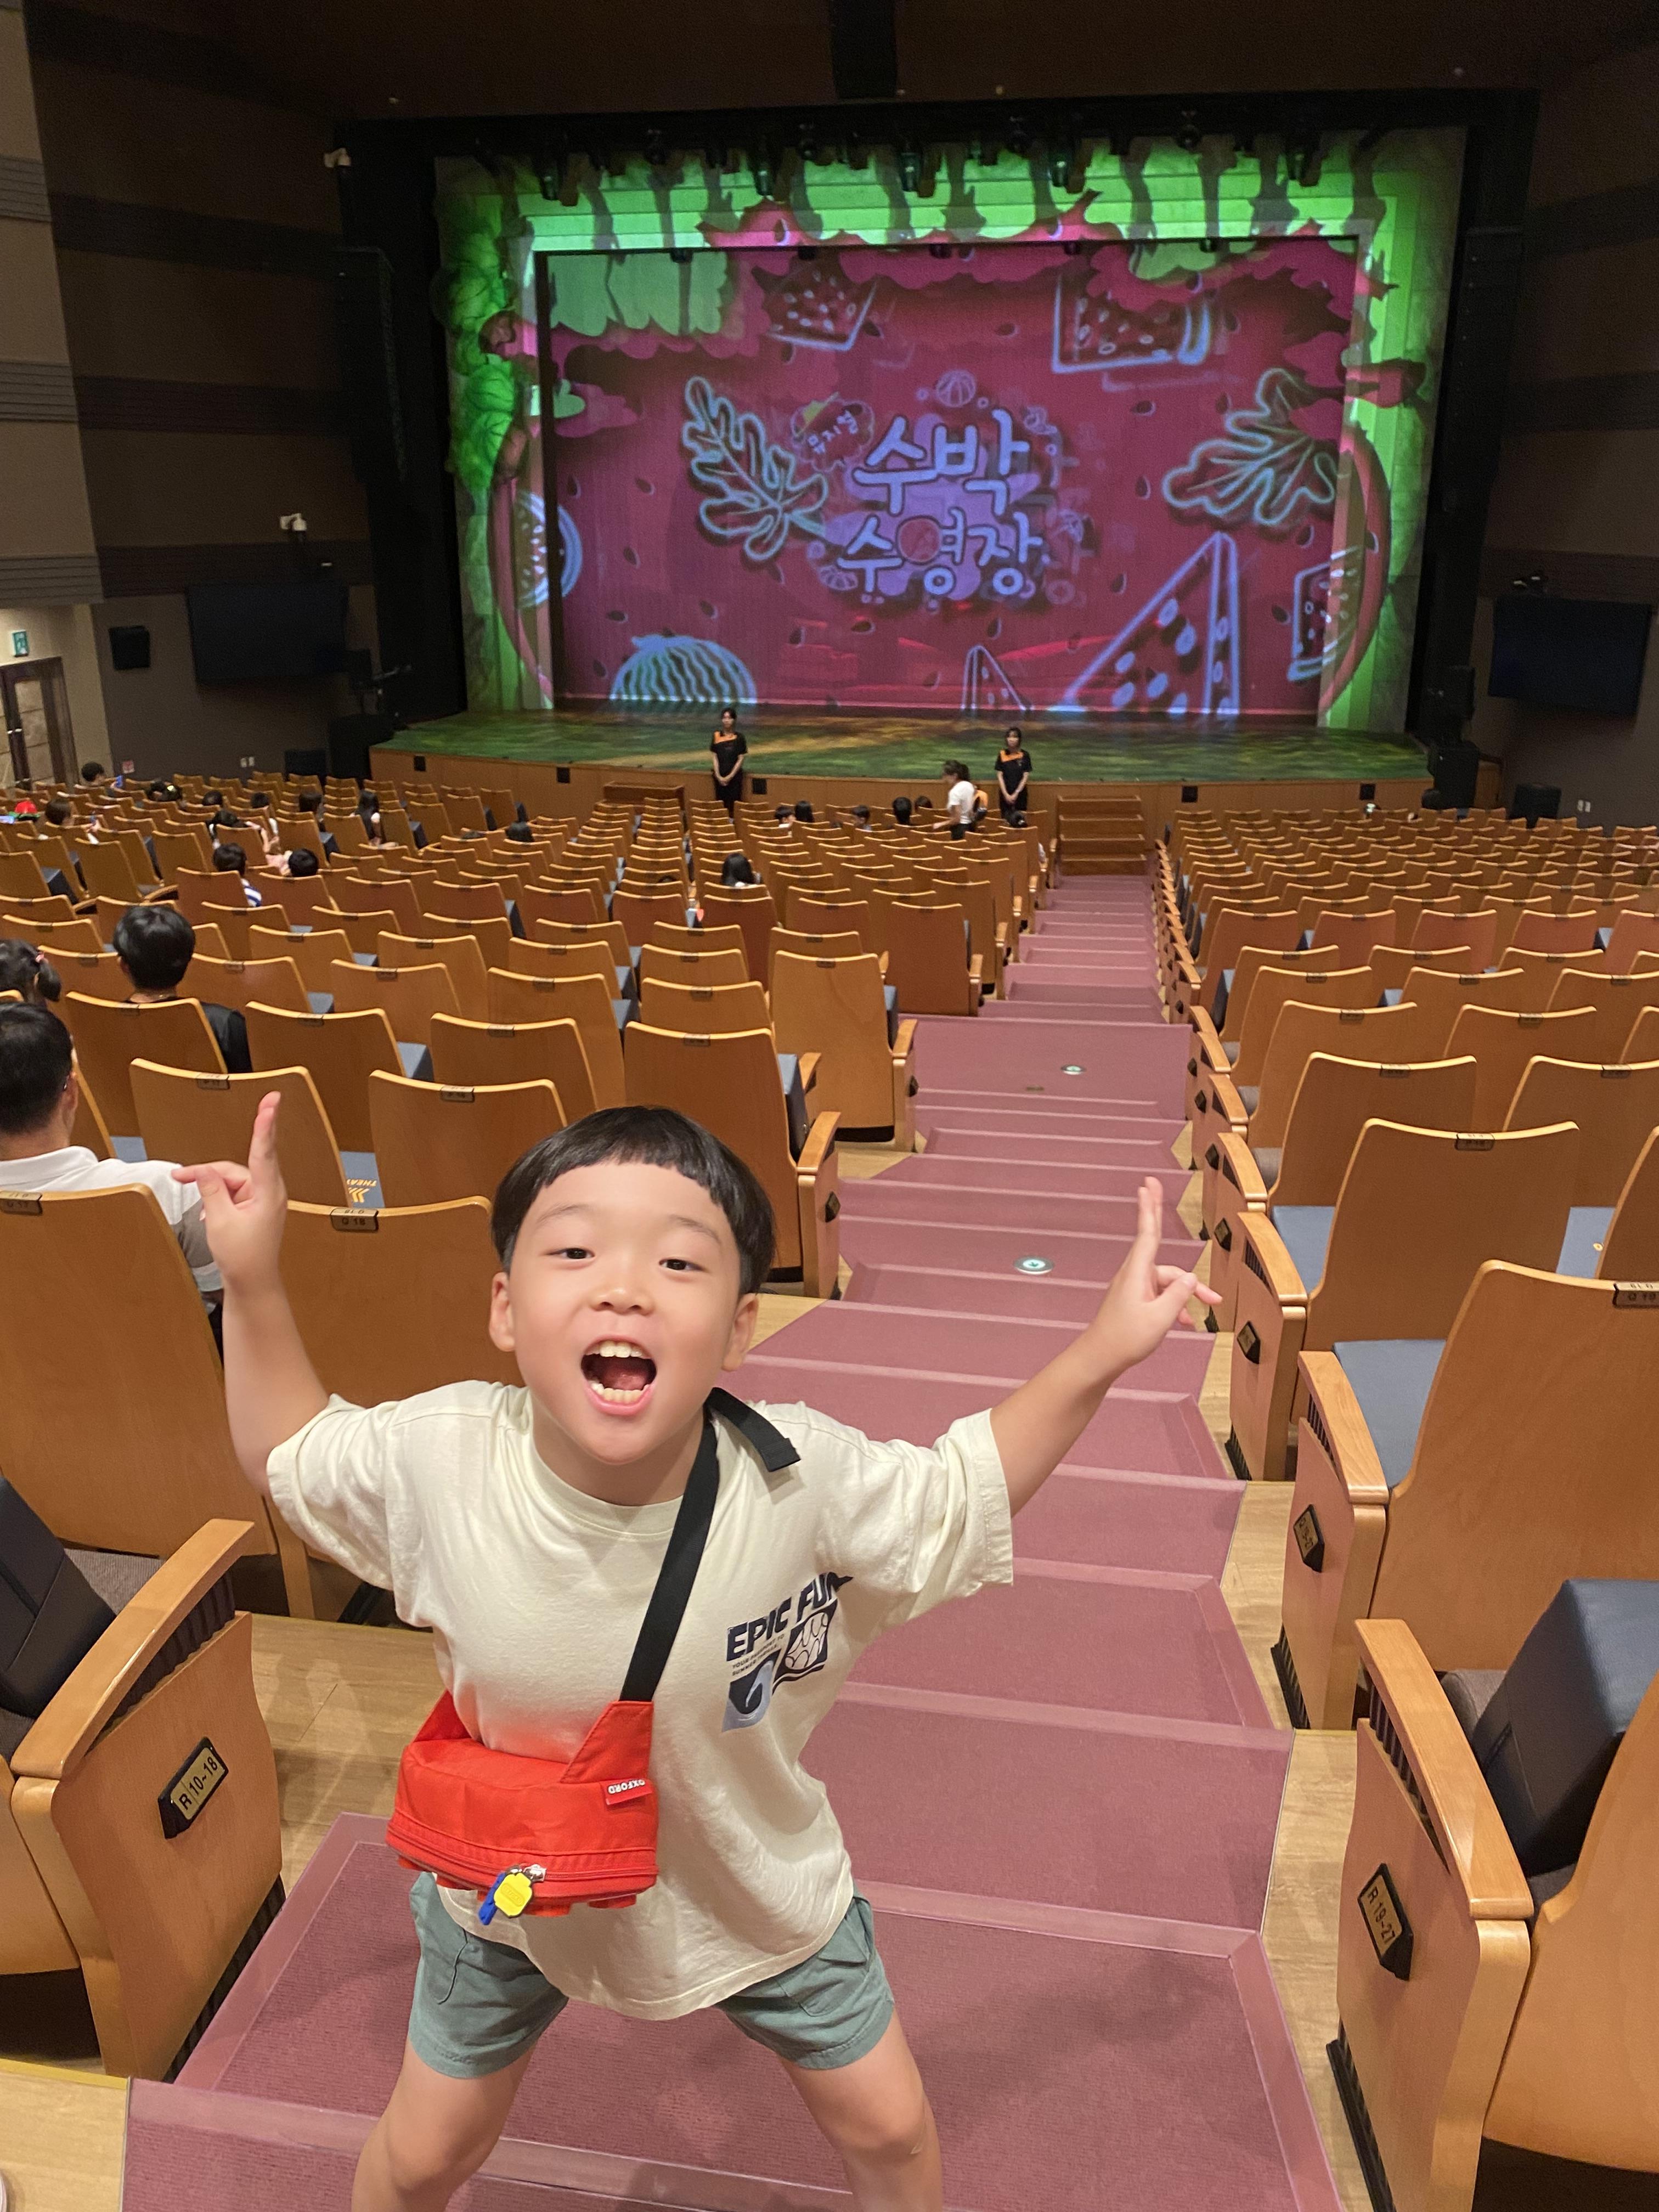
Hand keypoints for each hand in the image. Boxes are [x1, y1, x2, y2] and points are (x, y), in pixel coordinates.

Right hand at [173, 1091, 288, 1294]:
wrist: (253, 1284)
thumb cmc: (242, 1257)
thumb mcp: (218, 1221)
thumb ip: (211, 1190)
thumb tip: (203, 1171)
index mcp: (267, 1192)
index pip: (264, 1150)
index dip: (265, 1124)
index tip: (273, 1101)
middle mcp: (269, 1191)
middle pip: (234, 1169)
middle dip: (207, 1174)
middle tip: (178, 1177)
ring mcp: (263, 1200)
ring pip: (230, 1181)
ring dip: (211, 1191)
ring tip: (201, 1214)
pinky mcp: (256, 1207)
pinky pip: (233, 1194)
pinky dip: (217, 1201)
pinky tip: (208, 1217)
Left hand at [1084, 1177, 1219, 1378]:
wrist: (1100, 1358)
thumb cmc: (1126, 1339)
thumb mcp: (1160, 1318)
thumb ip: (1179, 1295)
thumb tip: (1192, 1278)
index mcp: (1137, 1273)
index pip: (1147, 1233)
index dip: (1149, 1208)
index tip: (1146, 1185)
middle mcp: (1135, 1274)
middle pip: (1155, 1243)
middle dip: (1157, 1213)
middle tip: (1153, 1183)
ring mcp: (1134, 1286)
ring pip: (1168, 1279)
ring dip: (1187, 1291)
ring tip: (1210, 1305)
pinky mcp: (1136, 1299)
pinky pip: (1161, 1294)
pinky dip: (1174, 1304)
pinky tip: (1186, 1322)